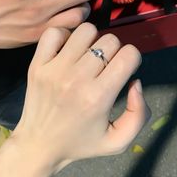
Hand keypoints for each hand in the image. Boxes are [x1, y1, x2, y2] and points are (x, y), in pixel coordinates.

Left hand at [14, 23, 149, 170]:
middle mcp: (76, 79)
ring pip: (85, 31)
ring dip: (92, 40)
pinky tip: (68, 51)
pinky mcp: (37, 64)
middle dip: (114, 50)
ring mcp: (54, 69)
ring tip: (87, 56)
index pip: (129, 55)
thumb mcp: (118, 141)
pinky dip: (64, 36)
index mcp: (98, 97)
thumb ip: (139, 115)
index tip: (123, 70)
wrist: (38, 145)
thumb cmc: (80, 143)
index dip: (132, 59)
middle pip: (109, 40)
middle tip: (105, 66)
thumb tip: (136, 82)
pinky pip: (54, 33)